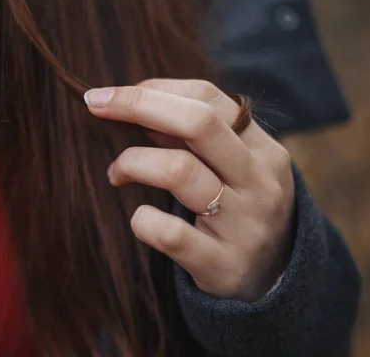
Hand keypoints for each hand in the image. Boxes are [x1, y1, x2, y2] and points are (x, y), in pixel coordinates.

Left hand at [84, 79, 294, 301]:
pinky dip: (143, 219)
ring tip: (115, 173)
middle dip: (138, 105)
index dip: (152, 89)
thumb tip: (134, 105)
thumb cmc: (239, 209)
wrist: (273, 280)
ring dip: (132, 163)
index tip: (111, 95)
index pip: (207, 97)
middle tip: (95, 104)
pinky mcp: (222, 264)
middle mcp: (260, 182)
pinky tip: (140, 218)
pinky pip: (170, 233)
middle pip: (198, 123)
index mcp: (263, 149)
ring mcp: (245, 224)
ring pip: (180, 171)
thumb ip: (191, 137)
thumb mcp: (232, 167)